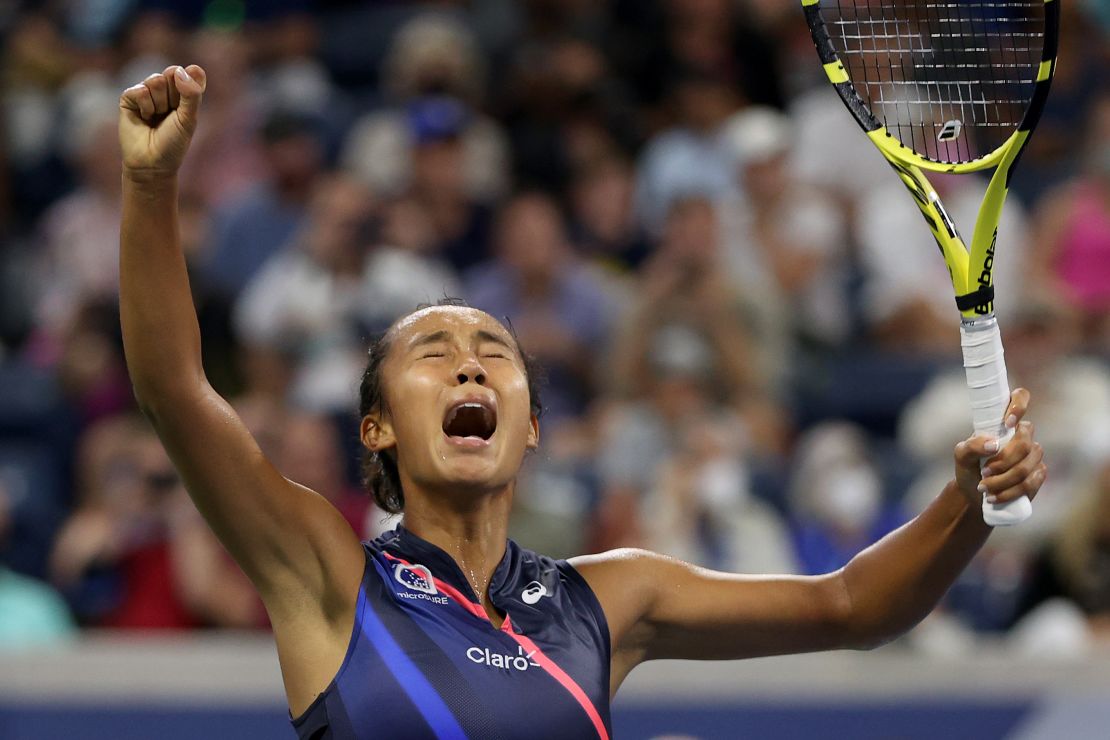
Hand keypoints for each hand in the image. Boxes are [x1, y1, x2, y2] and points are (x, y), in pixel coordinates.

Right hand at [118, 64, 205, 176]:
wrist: (152, 162)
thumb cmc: (173, 143)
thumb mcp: (189, 119)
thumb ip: (191, 94)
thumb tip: (179, 70)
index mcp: (183, 92)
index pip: (189, 72)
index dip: (188, 86)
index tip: (186, 106)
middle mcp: (165, 89)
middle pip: (171, 73)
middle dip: (173, 98)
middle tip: (169, 115)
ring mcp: (146, 92)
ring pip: (155, 81)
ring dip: (159, 104)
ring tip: (155, 118)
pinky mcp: (129, 97)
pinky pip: (140, 90)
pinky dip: (145, 107)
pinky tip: (143, 118)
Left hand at [953, 388, 1046, 508]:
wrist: (974, 493)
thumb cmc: (969, 467)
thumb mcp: (961, 456)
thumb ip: (971, 446)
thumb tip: (994, 444)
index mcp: (1003, 422)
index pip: (1020, 397)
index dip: (1018, 405)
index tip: (1007, 423)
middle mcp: (1023, 435)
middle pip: (1025, 443)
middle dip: (1002, 462)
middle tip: (983, 472)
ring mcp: (1034, 455)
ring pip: (1026, 467)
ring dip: (1002, 480)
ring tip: (984, 487)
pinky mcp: (1038, 474)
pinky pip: (1031, 482)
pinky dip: (1010, 491)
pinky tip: (995, 496)